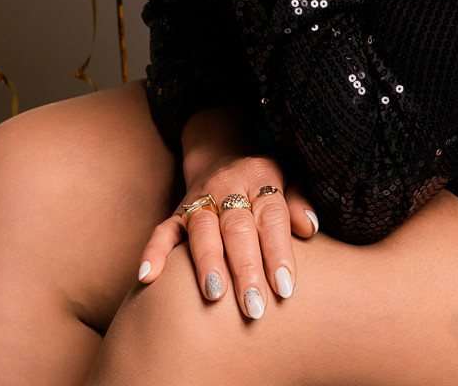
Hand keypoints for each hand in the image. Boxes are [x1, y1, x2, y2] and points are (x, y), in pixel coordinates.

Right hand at [137, 153, 318, 318]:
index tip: (285, 287)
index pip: (271, 215)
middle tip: (254, 306)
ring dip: (207, 262)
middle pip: (237, 227)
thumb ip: (299, 201)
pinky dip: (154, 251)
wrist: (222, 150)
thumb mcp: (290, 176)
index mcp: (260, 178)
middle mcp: (229, 187)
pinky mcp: (177, 210)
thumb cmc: (264, 179)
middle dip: (245, 267)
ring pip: (202, 229)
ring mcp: (200, 198)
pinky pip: (162, 229)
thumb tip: (310, 227)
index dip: (278, 251)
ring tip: (213, 295)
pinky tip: (147, 277)